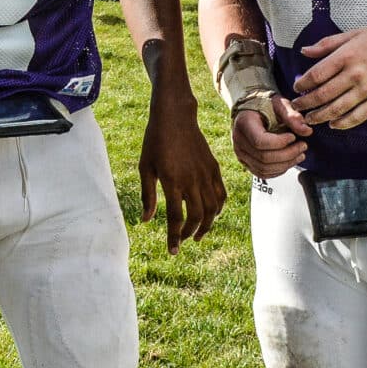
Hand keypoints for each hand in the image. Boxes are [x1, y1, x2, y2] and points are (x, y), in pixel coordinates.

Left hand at [140, 84, 225, 249]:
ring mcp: (205, 174)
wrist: (175, 116)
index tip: (172, 251)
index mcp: (172, 181)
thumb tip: (146, 221)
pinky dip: (218, 209)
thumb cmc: (155, 141)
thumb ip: (147, 196)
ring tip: (197, 235)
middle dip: (189, 234)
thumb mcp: (145, 167)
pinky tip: (211, 216)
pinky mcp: (214, 167)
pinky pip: (221, 194)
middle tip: (182, 241)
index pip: (176, 219)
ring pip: (212, 209)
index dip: (174, 238)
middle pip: (196, 217)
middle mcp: (192, 180)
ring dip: (206, 226)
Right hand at [231, 97, 310, 178]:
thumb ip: (292, 116)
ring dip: (286, 164)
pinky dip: (278, 170)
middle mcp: (239, 141)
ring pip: (264, 168)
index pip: (260, 141)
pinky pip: (262, 173)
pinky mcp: (246, 162)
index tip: (293, 136)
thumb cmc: (264, 105)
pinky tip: (289, 161)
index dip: (280, 143)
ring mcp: (241, 153)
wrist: (251, 109)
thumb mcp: (279, 104)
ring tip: (300, 154)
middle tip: (303, 146)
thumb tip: (307, 131)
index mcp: (244, 123)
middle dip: (288, 154)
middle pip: (264, 158)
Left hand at [292, 27, 366, 128]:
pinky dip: (343, 123)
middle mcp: (356, 74)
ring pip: (337, 109)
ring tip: (309, 119)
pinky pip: (358, 116)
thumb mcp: (354, 34)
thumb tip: (304, 51)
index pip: (316, 75)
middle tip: (297, 107)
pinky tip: (333, 124)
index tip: (297, 88)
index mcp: (347, 55)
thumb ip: (327, 44)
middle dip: (306, 104)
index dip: (302, 84)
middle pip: (323, 94)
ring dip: (320, 116)